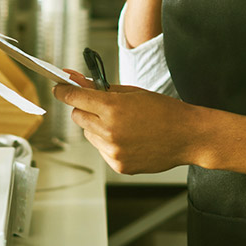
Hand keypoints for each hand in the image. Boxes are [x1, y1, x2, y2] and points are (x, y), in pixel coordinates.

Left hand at [53, 80, 200, 174]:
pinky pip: (101, 149)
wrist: (187, 136)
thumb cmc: (163, 110)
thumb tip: (77, 80)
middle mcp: (109, 131)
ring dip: (96, 126)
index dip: (63, 91)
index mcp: (112, 108)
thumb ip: (102, 88)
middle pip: (77, 117)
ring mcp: (113, 151)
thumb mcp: (132, 92)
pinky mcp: (119, 165)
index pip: (74, 98)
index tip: (59, 88)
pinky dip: (107, 143)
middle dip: (84, 108)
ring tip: (121, 124)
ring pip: (88, 134)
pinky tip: (128, 138)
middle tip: (100, 105)